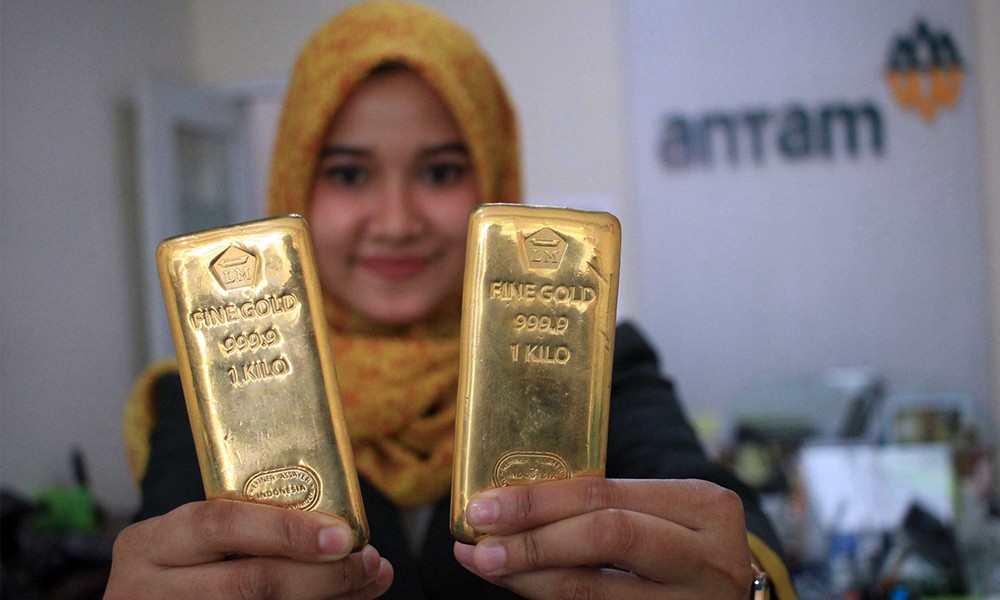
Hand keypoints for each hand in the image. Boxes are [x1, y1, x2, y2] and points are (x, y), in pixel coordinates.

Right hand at [105, 500, 392, 598]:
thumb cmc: (182, 568)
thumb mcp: (193, 542)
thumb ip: (249, 527)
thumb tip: (344, 530)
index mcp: (148, 544)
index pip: (220, 524)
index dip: (287, 530)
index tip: (343, 535)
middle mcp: (148, 590)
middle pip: (250, 583)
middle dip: (323, 575)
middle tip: (369, 562)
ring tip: (368, 583)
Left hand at [453, 478, 751, 599]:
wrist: (733, 596)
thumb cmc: (683, 545)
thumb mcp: (663, 514)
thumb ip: (606, 507)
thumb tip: (506, 505)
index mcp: (703, 505)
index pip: (605, 496)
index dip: (536, 501)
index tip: (481, 507)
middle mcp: (710, 558)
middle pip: (605, 538)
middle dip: (531, 540)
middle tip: (477, 545)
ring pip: (595, 590)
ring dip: (530, 578)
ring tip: (486, 565)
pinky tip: (523, 587)